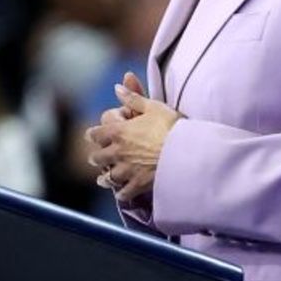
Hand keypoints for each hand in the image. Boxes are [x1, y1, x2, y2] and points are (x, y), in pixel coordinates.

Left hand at [86, 74, 179, 202]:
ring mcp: (127, 170)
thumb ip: (133, 98)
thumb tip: (117, 87)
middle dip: (96, 156)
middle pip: (97, 157)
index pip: (95, 133)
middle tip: (97, 157)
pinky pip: (124, 193)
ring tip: (103, 179)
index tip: (94, 134)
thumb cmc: (171, 125)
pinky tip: (121, 193)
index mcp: (119, 131)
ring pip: (107, 178)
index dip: (93, 133)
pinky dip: (121, 193)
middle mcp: (118, 152)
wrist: (186, 150)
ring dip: (104, 177)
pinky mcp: (139, 183)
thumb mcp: (153, 106)